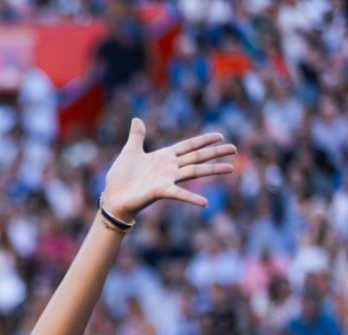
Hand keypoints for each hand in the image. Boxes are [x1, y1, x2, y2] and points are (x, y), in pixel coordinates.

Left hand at [102, 117, 236, 220]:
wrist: (112, 197)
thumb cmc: (120, 177)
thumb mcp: (129, 151)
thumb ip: (137, 136)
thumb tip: (136, 119)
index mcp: (164, 156)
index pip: (188, 146)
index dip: (203, 140)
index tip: (220, 136)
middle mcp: (169, 167)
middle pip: (197, 157)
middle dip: (216, 152)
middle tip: (235, 149)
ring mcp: (167, 179)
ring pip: (195, 171)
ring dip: (213, 170)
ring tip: (231, 168)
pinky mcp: (161, 191)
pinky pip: (179, 194)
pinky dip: (191, 198)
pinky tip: (205, 203)